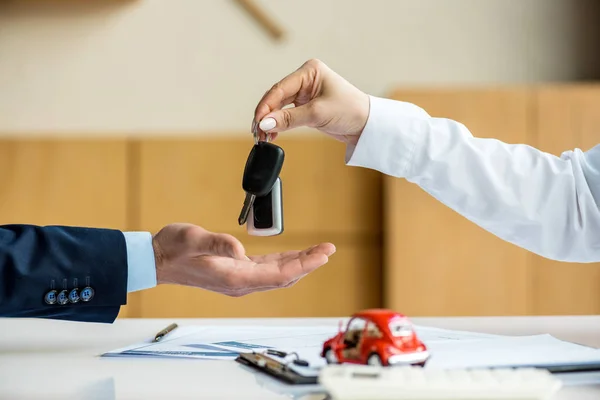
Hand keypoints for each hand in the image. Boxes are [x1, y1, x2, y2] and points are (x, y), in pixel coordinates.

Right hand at [151, 223, 334, 296]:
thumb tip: (240, 251)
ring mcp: (239, 279)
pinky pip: (268, 269)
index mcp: (234, 278)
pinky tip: (294, 255)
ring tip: (320, 251)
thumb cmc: (173, 248)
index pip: (279, 275)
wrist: (157, 260)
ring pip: (278, 274)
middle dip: (308, 264)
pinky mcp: (236, 272)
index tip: (322, 255)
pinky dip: (285, 262)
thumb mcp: (193, 240)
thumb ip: (217, 243)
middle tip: (329, 249)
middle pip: (284, 277)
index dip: (303, 265)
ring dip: (300, 263)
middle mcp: (241, 283)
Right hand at [253, 59, 369, 145]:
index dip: (266, 106)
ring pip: (279, 106)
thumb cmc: (351, 111)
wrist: (368, 125)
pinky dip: (278, 124)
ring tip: (263, 136)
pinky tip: (272, 134)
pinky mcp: (306, 106)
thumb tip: (265, 123)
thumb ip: (289, 119)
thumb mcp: (318, 114)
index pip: (280, 88)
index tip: (258, 122)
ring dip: (270, 121)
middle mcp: (305, 79)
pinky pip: (286, 114)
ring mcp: (305, 93)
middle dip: (265, 115)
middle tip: (257, 132)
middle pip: (276, 97)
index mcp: (309, 71)